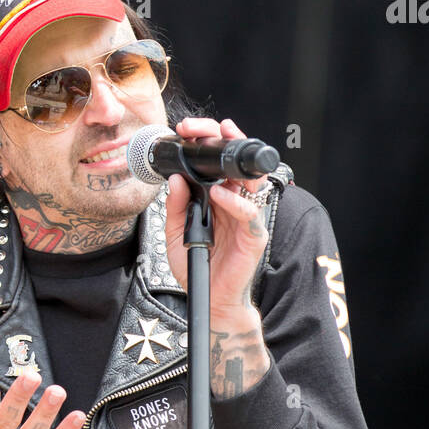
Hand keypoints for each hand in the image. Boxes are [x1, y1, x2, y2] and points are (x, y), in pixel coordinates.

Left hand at [163, 116, 270, 317]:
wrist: (209, 298)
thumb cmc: (197, 267)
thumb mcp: (176, 234)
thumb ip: (176, 207)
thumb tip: (175, 179)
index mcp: (218, 198)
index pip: (219, 162)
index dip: (209, 142)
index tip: (189, 131)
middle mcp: (235, 203)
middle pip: (238, 163)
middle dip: (226, 140)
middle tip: (206, 130)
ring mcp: (246, 218)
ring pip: (252, 181)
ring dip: (238, 163)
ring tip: (220, 152)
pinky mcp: (253, 236)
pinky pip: (248, 213)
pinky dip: (234, 201)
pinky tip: (218, 194)